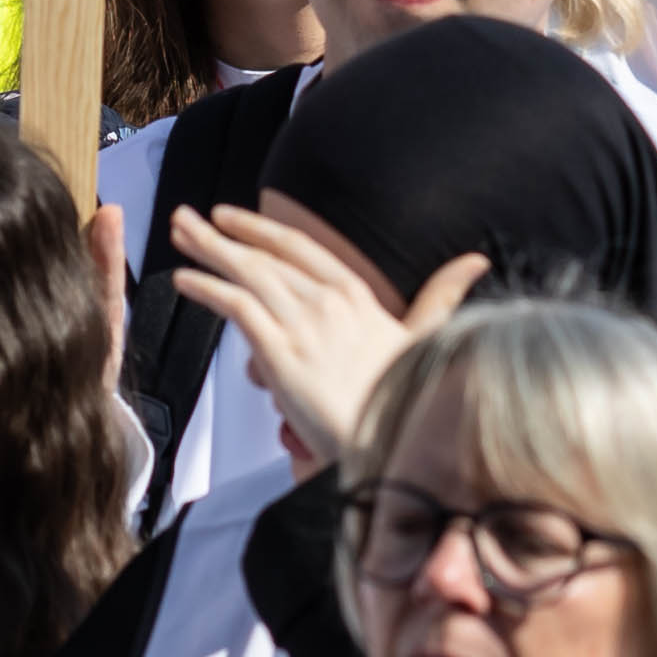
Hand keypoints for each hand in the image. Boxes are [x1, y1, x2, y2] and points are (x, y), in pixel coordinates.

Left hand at [173, 193, 480, 478]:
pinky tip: (185, 280)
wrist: (400, 438)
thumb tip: (476, 261)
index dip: (263, 229)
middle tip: (188, 219)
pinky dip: (207, 288)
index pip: (301, 249)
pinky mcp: (282, 352)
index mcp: (358, 296)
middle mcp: (328, 301)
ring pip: (247, 272)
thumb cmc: (412, 398)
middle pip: (265, 255)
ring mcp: (303, 324)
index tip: (234, 217)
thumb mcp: (428, 337)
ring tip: (180, 233)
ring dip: (207, 249)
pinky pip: (237, 307)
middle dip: (222, 234)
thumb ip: (442, 296)